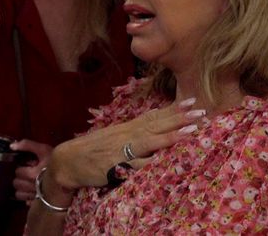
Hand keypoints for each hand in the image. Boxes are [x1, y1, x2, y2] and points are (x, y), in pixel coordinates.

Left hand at [10, 140, 53, 204]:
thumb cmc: (57, 161)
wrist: (72, 173)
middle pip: (17, 183)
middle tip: (27, 174)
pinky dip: (27, 197)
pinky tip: (32, 190)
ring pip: (19, 194)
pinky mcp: (40, 202)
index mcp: (32, 175)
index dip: (22, 168)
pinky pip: (27, 201)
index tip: (27, 166)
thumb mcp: (43, 149)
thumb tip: (12, 146)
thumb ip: (27, 145)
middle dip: (20, 178)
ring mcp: (36, 195)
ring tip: (28, 182)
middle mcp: (33, 187)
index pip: (18, 172)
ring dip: (21, 188)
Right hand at [48, 97, 204, 190]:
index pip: (153, 115)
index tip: (192, 101)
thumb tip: (152, 125)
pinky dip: (152, 162)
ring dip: (171, 136)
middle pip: (156, 124)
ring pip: (150, 141)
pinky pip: (137, 165)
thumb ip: (132, 133)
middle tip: (201, 111)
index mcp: (126, 128)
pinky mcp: (115, 166)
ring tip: (192, 130)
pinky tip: (166, 161)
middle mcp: (126, 136)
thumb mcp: (112, 137)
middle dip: (179, 118)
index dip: (173, 109)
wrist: (66, 161)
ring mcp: (121, 150)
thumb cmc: (90, 150)